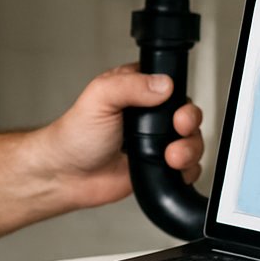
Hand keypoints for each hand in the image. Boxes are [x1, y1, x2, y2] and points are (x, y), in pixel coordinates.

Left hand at [36, 63, 204, 209]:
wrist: (67, 176)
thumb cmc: (75, 135)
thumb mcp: (100, 98)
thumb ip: (130, 86)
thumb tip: (163, 84)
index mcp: (136, 90)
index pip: (172, 85)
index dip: (180, 95)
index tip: (176, 108)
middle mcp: (149, 115)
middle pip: (188, 113)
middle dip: (190, 122)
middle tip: (178, 129)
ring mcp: (155, 141)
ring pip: (192, 140)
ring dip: (190, 149)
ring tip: (171, 156)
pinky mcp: (158, 166)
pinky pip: (188, 168)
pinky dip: (188, 170)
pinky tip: (171, 169)